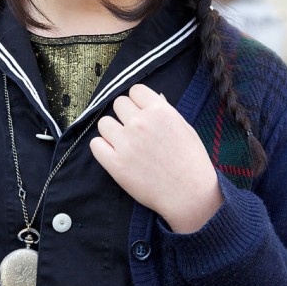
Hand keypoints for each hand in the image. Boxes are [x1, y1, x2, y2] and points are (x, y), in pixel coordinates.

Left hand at [90, 84, 222, 232]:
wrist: (190, 194)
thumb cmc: (191, 162)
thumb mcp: (185, 128)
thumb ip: (166, 111)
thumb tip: (154, 97)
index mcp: (160, 111)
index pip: (135, 90)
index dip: (138, 102)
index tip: (141, 113)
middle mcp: (140, 123)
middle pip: (118, 103)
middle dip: (125, 115)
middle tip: (134, 130)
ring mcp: (126, 143)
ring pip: (103, 122)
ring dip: (112, 131)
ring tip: (124, 143)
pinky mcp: (115, 163)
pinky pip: (95, 144)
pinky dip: (102, 148)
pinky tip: (114, 154)